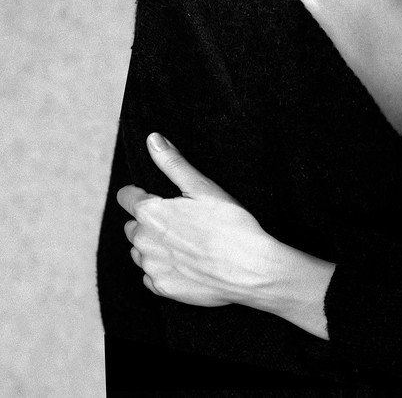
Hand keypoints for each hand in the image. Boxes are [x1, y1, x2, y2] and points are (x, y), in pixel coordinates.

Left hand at [117, 133, 282, 310]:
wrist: (249, 268)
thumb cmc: (229, 223)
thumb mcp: (202, 186)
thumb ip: (172, 163)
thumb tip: (152, 139)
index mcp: (150, 213)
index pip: (126, 197)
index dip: (140, 193)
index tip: (156, 194)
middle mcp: (143, 242)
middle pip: (132, 226)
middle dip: (148, 220)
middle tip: (180, 219)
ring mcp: (152, 268)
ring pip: (140, 251)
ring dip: (154, 245)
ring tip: (185, 241)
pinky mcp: (163, 289)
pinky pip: (151, 275)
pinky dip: (163, 268)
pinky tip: (186, 262)